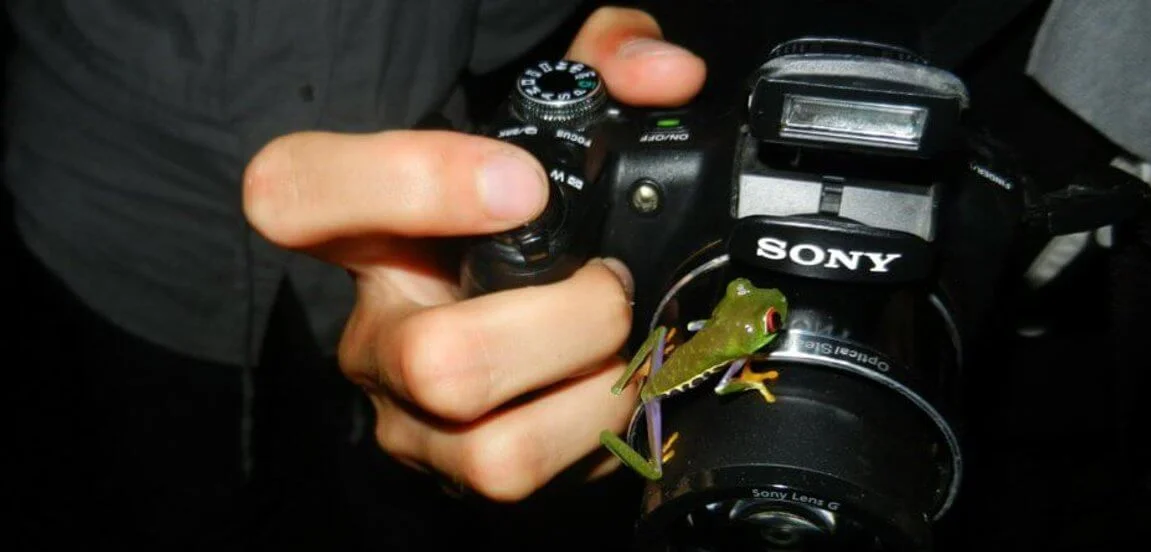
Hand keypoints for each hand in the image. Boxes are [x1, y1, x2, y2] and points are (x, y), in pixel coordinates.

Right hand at [242, 6, 704, 500]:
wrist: (528, 325)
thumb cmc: (528, 214)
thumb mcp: (557, 121)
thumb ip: (605, 64)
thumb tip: (667, 76)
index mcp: (366, 225)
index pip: (297, 191)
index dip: (406, 184)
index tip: (523, 183)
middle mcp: (373, 327)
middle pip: (434, 356)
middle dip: (564, 323)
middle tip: (608, 285)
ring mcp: (407, 411)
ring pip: (487, 438)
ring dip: (591, 383)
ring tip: (619, 341)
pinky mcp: (453, 470)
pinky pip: (523, 467)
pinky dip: (599, 425)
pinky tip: (613, 384)